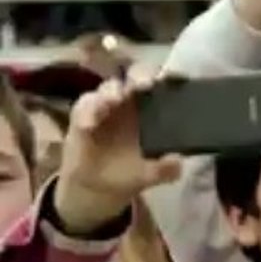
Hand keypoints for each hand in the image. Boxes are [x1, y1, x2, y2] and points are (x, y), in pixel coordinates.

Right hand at [54, 75, 181, 234]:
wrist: (99, 186)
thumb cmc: (131, 169)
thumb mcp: (152, 173)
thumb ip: (166, 169)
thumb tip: (177, 162)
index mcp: (154, 107)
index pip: (165, 83)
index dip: (171, 77)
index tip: (175, 78)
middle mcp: (131, 99)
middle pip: (137, 75)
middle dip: (141, 75)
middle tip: (144, 84)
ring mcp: (105, 104)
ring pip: (108, 88)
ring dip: (110, 91)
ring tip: (113, 100)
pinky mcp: (82, 115)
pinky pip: (83, 108)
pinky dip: (86, 113)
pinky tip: (88, 125)